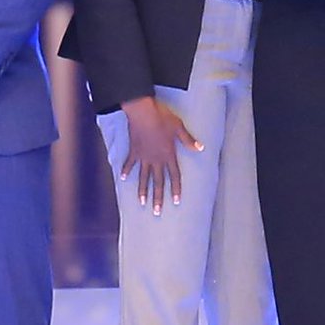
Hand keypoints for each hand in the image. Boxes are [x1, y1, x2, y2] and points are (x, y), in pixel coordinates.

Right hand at [118, 94, 198, 209]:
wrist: (143, 112)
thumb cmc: (163, 118)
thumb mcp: (179, 128)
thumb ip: (188, 140)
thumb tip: (200, 148)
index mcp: (168, 155)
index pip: (174, 176)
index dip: (175, 189)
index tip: (175, 201)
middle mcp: (156, 159)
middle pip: (158, 182)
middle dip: (158, 198)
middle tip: (156, 212)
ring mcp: (144, 157)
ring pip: (143, 177)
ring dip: (142, 190)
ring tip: (141, 203)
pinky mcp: (134, 151)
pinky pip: (130, 163)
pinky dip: (126, 171)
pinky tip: (123, 178)